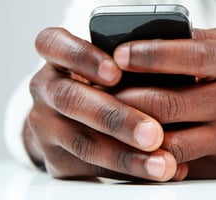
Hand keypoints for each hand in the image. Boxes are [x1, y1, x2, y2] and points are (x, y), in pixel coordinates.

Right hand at [25, 27, 181, 180]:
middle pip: (70, 99)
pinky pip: (90, 169)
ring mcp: (46, 127)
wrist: (73, 115)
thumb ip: (128, 60)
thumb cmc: (103, 78)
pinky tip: (155, 171)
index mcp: (54, 55)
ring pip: (82, 142)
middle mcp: (44, 89)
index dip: (81, 57)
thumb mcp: (107, 59)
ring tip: (162, 163)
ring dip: (126, 155)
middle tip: (153, 132)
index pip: (51, 44)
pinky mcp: (56, 159)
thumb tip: (171, 63)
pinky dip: (127, 172)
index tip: (116, 71)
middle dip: (114, 117)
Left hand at [113, 28, 215, 178]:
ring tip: (107, 118)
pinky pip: (177, 165)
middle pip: (170, 103)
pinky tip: (129, 144)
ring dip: (131, 131)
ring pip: (168, 140)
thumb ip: (196, 40)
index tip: (118, 54)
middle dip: (127, 98)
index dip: (150, 55)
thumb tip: (143, 37)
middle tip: (99, 91)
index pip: (190, 56)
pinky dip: (148, 155)